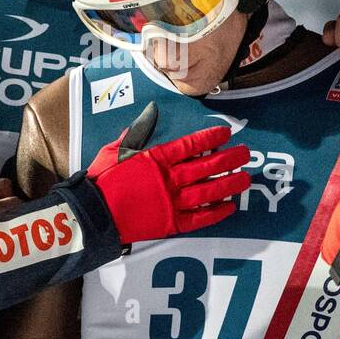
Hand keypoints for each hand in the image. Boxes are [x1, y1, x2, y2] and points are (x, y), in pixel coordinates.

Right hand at [87, 103, 250, 244]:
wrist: (93, 214)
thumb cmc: (101, 181)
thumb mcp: (114, 150)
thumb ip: (135, 134)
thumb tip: (149, 115)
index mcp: (156, 158)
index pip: (191, 144)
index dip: (211, 137)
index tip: (226, 133)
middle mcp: (169, 179)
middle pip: (207, 166)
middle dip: (229, 158)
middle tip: (245, 153)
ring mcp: (171, 202)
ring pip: (209, 191)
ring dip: (230, 184)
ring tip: (245, 179)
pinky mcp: (170, 223)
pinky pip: (200, 219)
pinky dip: (216, 213)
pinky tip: (230, 207)